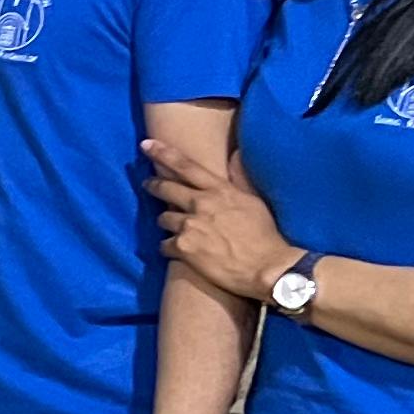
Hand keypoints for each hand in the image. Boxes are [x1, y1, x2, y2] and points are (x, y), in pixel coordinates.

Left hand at [142, 131, 296, 303]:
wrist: (267, 268)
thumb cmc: (265, 236)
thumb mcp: (254, 201)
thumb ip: (239, 178)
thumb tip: (235, 154)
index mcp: (219, 190)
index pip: (186, 166)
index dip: (163, 153)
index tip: (146, 145)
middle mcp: (201, 203)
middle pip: (165, 188)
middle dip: (153, 185)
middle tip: (147, 184)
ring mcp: (190, 225)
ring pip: (163, 218)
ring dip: (167, 223)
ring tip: (176, 229)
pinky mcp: (183, 248)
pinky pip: (164, 245)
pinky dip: (169, 248)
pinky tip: (178, 252)